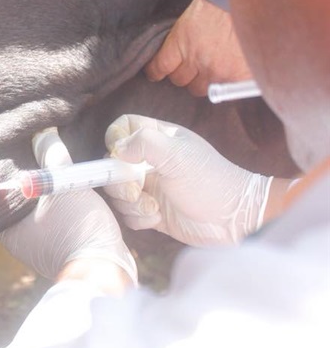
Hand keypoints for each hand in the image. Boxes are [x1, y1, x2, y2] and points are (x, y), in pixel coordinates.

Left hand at [0, 128, 136, 284]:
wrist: (107, 269)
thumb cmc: (78, 228)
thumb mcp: (64, 185)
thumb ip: (51, 158)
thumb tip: (42, 133)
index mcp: (7, 229)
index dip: (4, 173)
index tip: (12, 154)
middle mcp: (17, 241)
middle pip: (18, 201)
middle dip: (28, 180)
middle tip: (34, 154)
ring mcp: (38, 248)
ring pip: (37, 212)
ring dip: (45, 194)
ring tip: (51, 169)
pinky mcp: (59, 250)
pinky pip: (54, 222)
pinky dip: (59, 208)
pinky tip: (67, 192)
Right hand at [103, 114, 272, 245]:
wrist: (234, 219)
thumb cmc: (211, 181)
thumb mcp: (177, 154)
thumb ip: (144, 142)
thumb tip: (116, 149)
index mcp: (159, 140)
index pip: (124, 127)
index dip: (115, 138)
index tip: (120, 155)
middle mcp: (150, 162)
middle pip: (113, 164)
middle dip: (119, 181)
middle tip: (137, 190)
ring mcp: (150, 187)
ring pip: (118, 192)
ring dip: (130, 203)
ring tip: (153, 208)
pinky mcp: (152, 212)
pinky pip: (129, 214)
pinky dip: (138, 218)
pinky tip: (157, 218)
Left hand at [145, 0, 251, 95]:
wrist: (257, 0)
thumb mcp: (194, 13)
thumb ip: (183, 36)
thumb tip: (177, 51)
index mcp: (181, 41)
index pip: (159, 67)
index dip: (156, 71)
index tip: (155, 73)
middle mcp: (196, 60)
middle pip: (179, 80)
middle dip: (183, 73)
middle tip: (191, 66)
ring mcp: (217, 71)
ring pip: (199, 88)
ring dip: (202, 81)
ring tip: (210, 69)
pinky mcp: (236, 78)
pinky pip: (223, 91)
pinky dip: (223, 84)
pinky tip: (227, 74)